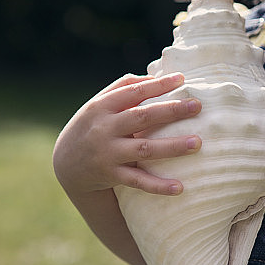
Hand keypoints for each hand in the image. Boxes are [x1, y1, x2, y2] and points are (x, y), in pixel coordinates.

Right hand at [53, 73, 201, 196]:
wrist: (66, 164)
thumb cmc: (92, 126)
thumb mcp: (98, 104)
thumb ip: (123, 88)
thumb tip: (155, 76)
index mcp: (102, 107)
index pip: (133, 91)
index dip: (158, 85)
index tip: (182, 79)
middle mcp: (104, 129)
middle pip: (142, 116)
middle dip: (171, 110)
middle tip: (198, 106)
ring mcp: (108, 153)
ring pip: (144, 149)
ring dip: (172, 146)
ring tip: (197, 143)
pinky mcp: (111, 175)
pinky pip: (138, 181)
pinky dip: (158, 185)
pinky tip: (179, 187)